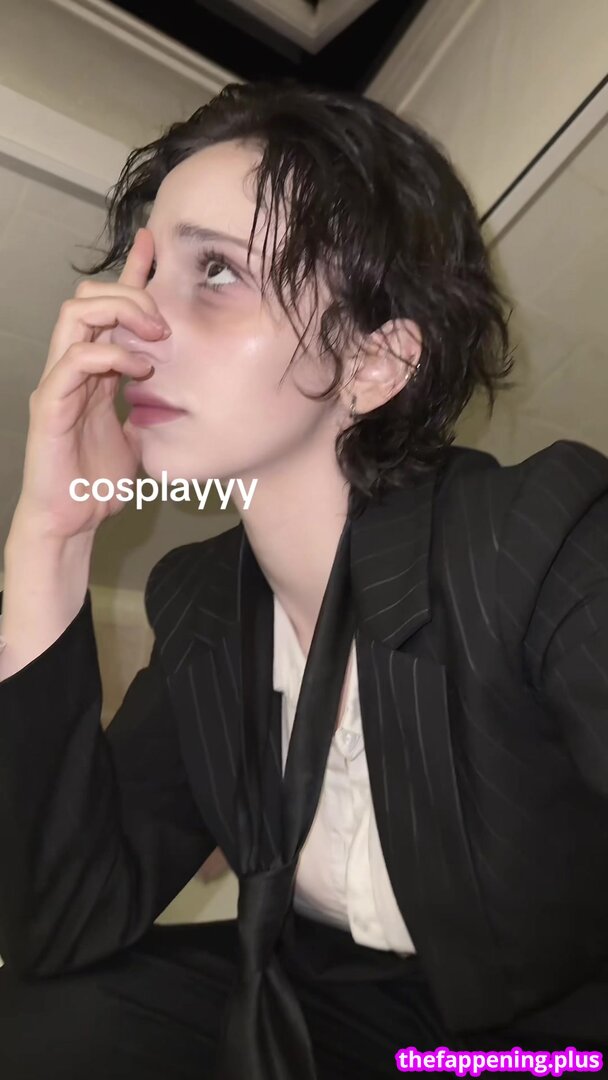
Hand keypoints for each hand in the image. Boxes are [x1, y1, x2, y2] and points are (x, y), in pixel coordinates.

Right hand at [11, 228, 168, 540]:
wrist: (71, 523)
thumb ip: (150, 410)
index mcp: (92, 372)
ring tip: (155, 337)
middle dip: (129, 292)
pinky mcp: (49, 406)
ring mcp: (57, 384)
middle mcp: (71, 369)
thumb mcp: (138, 438)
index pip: (107, 309)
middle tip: (165, 318)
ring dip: (120, 315)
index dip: (129, 274)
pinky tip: (140, 368)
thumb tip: (180, 397)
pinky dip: (110, 355)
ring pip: (75, 316)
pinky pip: (74, 361)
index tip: (154, 245)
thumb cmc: (95, 484)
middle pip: (87, 298)